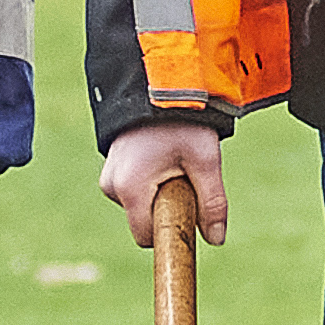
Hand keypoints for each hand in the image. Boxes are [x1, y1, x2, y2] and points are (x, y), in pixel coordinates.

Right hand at [100, 120, 230, 244]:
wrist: (159, 85)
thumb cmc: (183, 122)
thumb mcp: (205, 161)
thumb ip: (212, 202)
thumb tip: (216, 239)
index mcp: (130, 189)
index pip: (147, 236)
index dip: (172, 230)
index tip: (191, 209)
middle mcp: (112, 186)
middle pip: (145, 220)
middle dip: (168, 208)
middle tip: (185, 175)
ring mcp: (108, 177)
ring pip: (141, 205)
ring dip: (161, 193)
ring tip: (173, 161)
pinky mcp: (111, 168)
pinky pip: (134, 191)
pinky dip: (151, 182)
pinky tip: (161, 157)